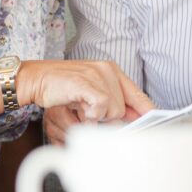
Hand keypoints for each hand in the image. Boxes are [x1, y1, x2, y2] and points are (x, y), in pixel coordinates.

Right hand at [18, 61, 153, 143]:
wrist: (36, 79)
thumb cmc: (61, 88)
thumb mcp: (90, 94)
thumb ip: (110, 104)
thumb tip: (130, 121)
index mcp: (111, 70)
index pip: (137, 93)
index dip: (146, 110)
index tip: (156, 121)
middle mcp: (107, 69)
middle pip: (123, 108)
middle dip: (106, 117)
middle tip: (87, 111)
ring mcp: (97, 74)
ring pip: (113, 110)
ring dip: (94, 116)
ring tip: (80, 107)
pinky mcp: (87, 82)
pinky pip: (101, 108)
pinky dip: (89, 114)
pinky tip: (79, 108)